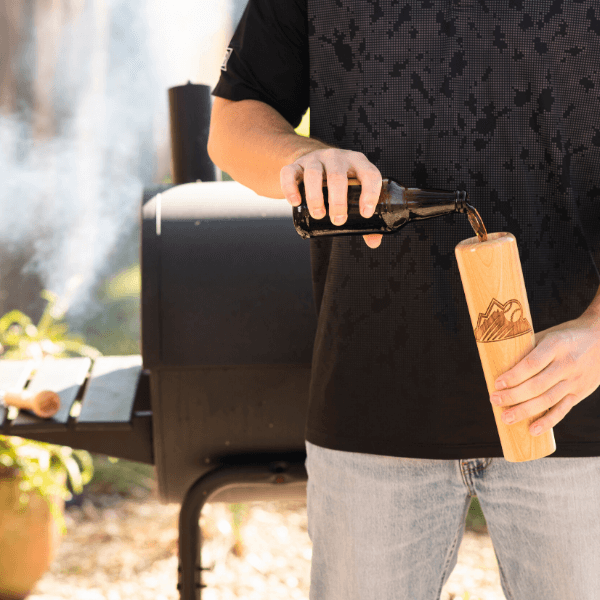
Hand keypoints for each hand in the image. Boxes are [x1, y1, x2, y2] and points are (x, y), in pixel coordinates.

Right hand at [280, 148, 382, 248]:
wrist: (315, 160)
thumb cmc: (341, 181)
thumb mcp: (355, 190)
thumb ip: (364, 213)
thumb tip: (373, 242)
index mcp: (357, 162)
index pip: (369, 174)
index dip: (370, 193)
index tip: (365, 214)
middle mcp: (337, 157)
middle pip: (337, 176)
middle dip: (338, 202)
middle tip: (338, 221)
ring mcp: (315, 159)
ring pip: (313, 174)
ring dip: (315, 197)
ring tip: (318, 215)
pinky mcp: (296, 164)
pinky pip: (289, 173)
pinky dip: (290, 188)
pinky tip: (295, 203)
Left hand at [489, 312, 599, 436]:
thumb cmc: (566, 336)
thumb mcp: (548, 335)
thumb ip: (528, 349)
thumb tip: (500, 364)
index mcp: (556, 345)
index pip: (531, 364)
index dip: (514, 376)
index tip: (497, 383)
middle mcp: (567, 364)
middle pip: (537, 385)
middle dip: (513, 396)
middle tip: (494, 401)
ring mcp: (575, 380)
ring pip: (548, 399)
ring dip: (525, 411)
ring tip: (506, 418)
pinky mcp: (580, 392)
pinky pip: (563, 409)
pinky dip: (548, 421)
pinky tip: (533, 429)